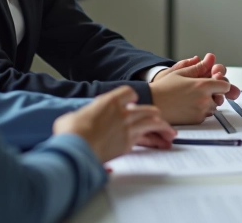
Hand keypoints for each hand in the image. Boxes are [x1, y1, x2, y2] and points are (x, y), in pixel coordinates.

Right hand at [53, 86, 175, 161]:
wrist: (77, 148)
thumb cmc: (71, 132)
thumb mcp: (72, 117)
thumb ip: (83, 116)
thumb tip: (75, 120)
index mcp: (110, 101)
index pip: (129, 92)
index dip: (131, 97)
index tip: (132, 102)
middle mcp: (123, 112)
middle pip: (147, 108)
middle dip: (153, 113)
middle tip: (158, 118)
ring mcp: (129, 128)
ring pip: (153, 122)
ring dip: (162, 126)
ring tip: (170, 132)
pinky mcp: (129, 144)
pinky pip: (149, 139)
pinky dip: (157, 140)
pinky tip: (162, 143)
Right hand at [150, 58, 234, 124]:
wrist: (151, 103)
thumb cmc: (164, 87)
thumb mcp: (181, 73)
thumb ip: (199, 67)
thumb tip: (210, 59)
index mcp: (203, 85)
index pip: (225, 85)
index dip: (220, 82)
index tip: (213, 81)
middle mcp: (204, 100)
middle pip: (220, 96)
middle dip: (213, 93)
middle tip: (198, 90)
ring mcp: (201, 112)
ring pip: (213, 106)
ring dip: (207, 102)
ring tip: (192, 97)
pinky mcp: (196, 121)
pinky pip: (205, 115)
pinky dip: (201, 111)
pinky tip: (188, 105)